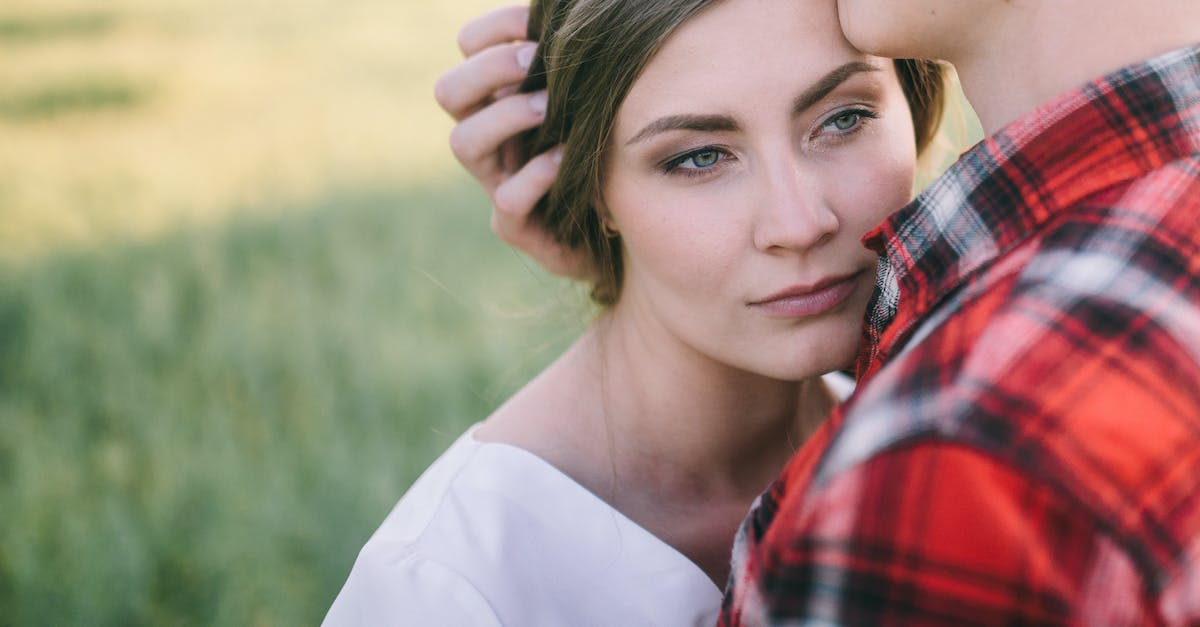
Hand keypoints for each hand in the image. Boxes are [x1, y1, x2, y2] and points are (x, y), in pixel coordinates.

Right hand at [434, 5, 588, 278]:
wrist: (617, 234)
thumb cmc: (604, 158)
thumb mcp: (592, 105)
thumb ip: (578, 68)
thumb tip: (579, 18)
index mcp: (500, 99)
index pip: (468, 50)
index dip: (493, 30)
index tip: (535, 25)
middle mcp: (487, 139)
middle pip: (449, 91)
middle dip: (491, 69)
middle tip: (538, 61)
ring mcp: (495, 182)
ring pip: (462, 143)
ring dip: (507, 116)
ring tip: (550, 106)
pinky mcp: (514, 226)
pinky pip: (506, 200)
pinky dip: (536, 175)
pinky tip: (566, 157)